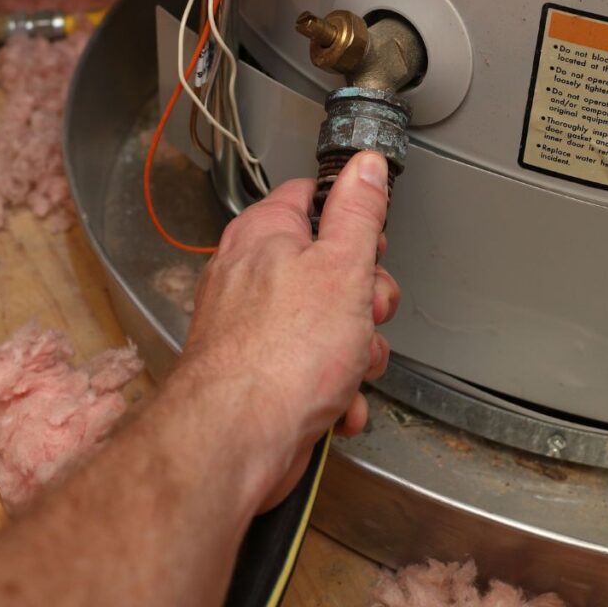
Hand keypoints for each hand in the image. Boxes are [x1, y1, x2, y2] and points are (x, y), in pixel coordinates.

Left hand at [178, 151, 400, 509]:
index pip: (312, 197)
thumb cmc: (282, 354)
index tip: (371, 245)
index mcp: (265, 234)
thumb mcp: (343, 266)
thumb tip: (366, 164)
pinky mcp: (256, 373)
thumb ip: (358, 211)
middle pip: (328, 266)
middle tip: (367, 314)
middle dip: (364, 300)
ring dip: (355, 352)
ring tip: (350, 368)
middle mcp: (250, 274)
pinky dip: (331, 389)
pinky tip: (336, 404)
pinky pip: (309, 368)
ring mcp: (251, 326)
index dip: (352, 220)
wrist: (236, 442)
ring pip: (325, 323)